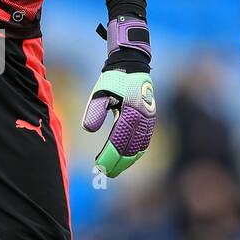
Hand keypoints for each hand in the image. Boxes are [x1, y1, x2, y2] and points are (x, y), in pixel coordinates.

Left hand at [82, 17, 154, 177]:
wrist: (133, 65)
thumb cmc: (114, 78)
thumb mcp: (101, 91)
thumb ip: (95, 110)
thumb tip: (89, 130)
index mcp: (130, 112)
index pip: (118, 141)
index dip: (109, 156)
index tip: (99, 166)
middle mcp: (143, 118)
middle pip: (130, 148)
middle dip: (117, 163)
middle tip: (104, 174)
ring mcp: (149, 120)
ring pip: (139, 148)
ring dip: (127, 161)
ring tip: (114, 171)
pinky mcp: (150, 120)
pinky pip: (144, 141)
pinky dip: (136, 153)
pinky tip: (127, 159)